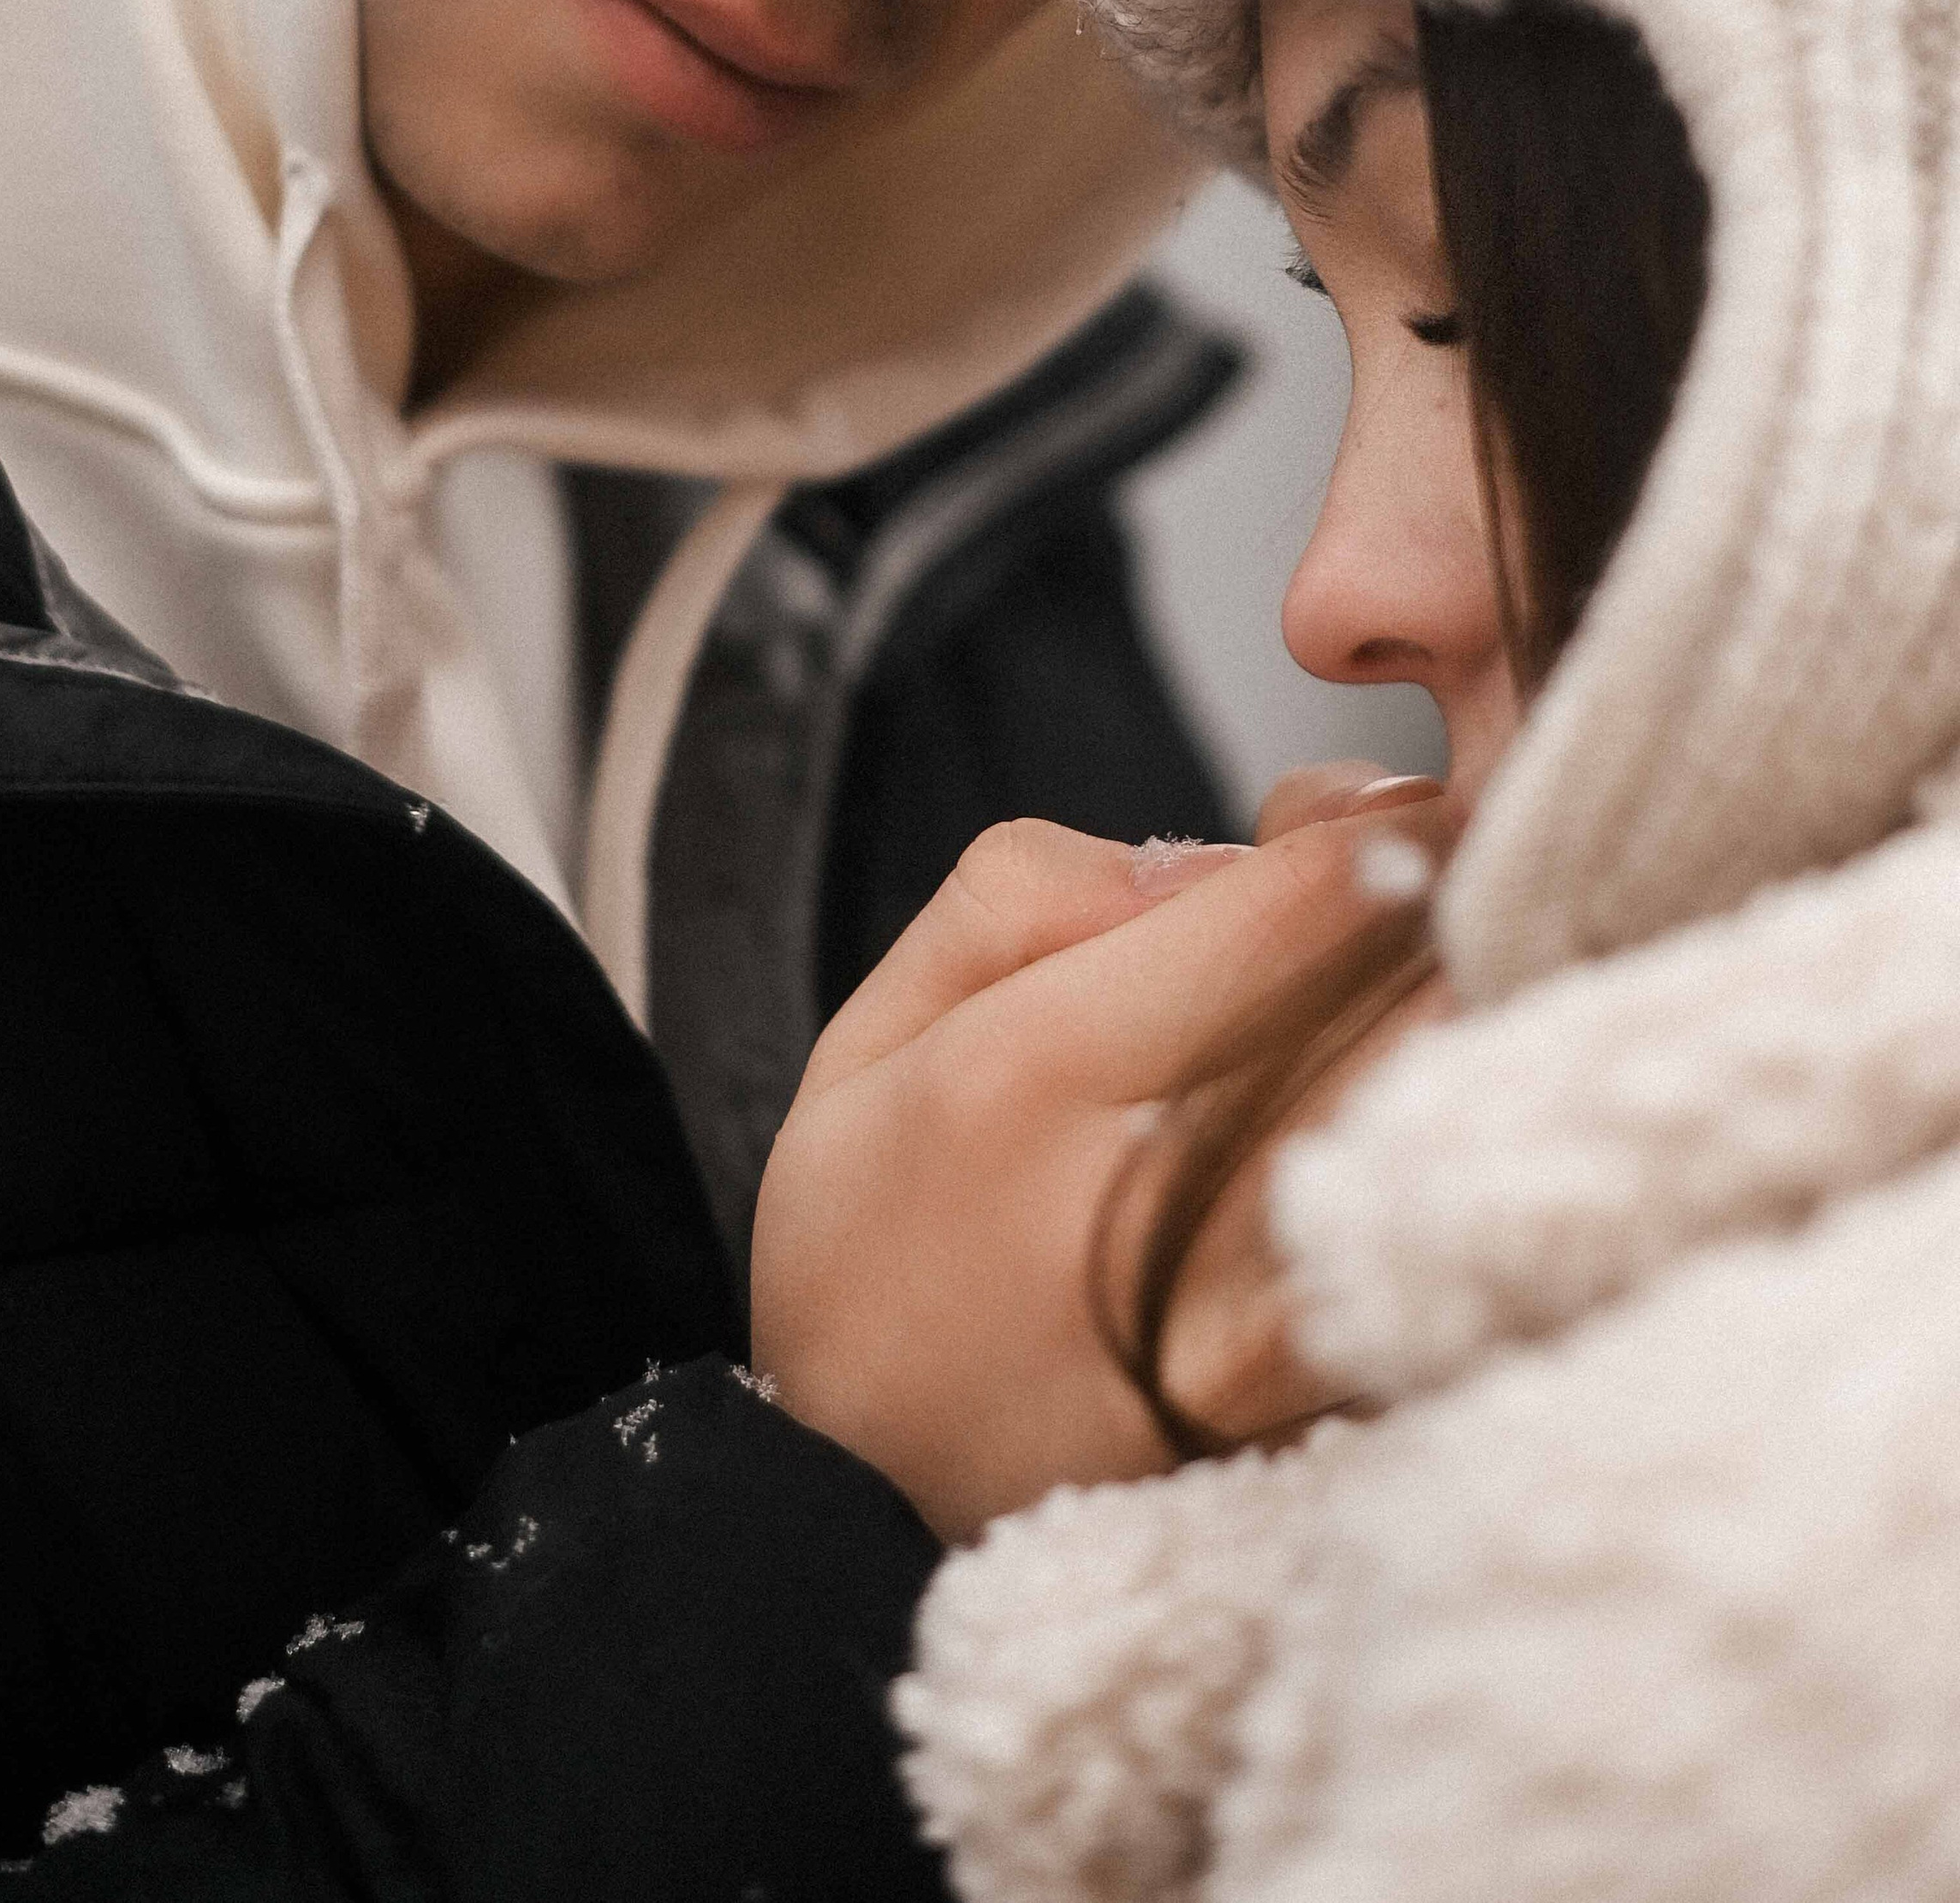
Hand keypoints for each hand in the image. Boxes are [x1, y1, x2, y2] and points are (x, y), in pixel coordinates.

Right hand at [750, 777, 1459, 1541]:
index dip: (1391, 833)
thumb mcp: (876, 1031)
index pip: (1305, 903)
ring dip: (1486, 1046)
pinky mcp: (1304, 1413)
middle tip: (1445, 905)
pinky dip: (1468, 1185)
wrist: (852, 1511)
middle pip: (1416, 1005)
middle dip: (1464, 925)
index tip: (1393, 826)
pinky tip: (1443, 1152)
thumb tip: (1212, 855)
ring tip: (1450, 1021)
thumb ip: (1021, 896)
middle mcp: (1149, 1195)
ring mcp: (1244, 1324)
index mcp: (1032, 1072)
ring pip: (1451, 1130)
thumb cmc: (868, 1243)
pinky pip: (1438, 1259)